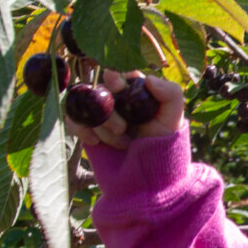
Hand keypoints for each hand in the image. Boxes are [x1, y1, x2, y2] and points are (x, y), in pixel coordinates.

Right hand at [66, 71, 183, 150]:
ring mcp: (101, 115)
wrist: (147, 173)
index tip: (119, 88)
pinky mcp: (88, 129)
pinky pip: (74, 121)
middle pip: (100, 90)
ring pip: (88, 107)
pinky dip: (81, 129)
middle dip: (110, 110)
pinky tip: (95, 141)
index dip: (116, 78)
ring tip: (122, 143)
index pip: (120, 74)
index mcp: (134, 91)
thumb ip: (170, 94)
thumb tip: (149, 79)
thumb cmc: (163, 144)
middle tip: (122, 128)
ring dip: (103, 126)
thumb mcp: (173, 118)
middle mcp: (116, 100)